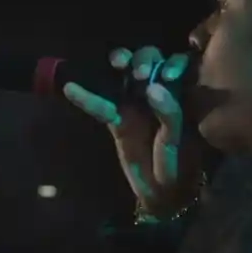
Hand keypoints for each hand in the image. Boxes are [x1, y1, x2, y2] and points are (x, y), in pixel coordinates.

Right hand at [62, 46, 199, 217]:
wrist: (162, 193)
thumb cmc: (177, 165)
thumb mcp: (176, 141)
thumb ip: (169, 114)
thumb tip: (152, 88)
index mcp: (180, 95)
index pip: (176, 66)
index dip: (173, 63)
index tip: (168, 76)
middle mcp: (157, 92)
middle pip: (148, 61)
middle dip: (144, 59)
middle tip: (140, 74)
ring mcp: (134, 103)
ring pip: (124, 73)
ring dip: (121, 61)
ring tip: (119, 64)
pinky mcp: (115, 118)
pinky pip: (100, 104)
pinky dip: (86, 96)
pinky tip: (71, 89)